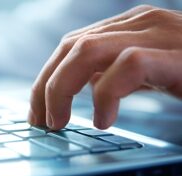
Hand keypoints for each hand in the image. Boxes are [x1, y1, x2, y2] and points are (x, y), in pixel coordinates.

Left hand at [28, 5, 181, 129]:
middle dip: (46, 86)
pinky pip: (128, 65)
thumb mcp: (151, 72)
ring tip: (59, 121)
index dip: (47, 78)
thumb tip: (91, 85)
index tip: (38, 109)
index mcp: (130, 26)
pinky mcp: (176, 55)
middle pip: (71, 46)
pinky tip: (104, 120)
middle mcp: (140, 23)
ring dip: (62, 90)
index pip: (72, 44)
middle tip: (40, 120)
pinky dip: (107, 95)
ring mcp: (157, 34)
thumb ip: (119, 73)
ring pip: (88, 50)